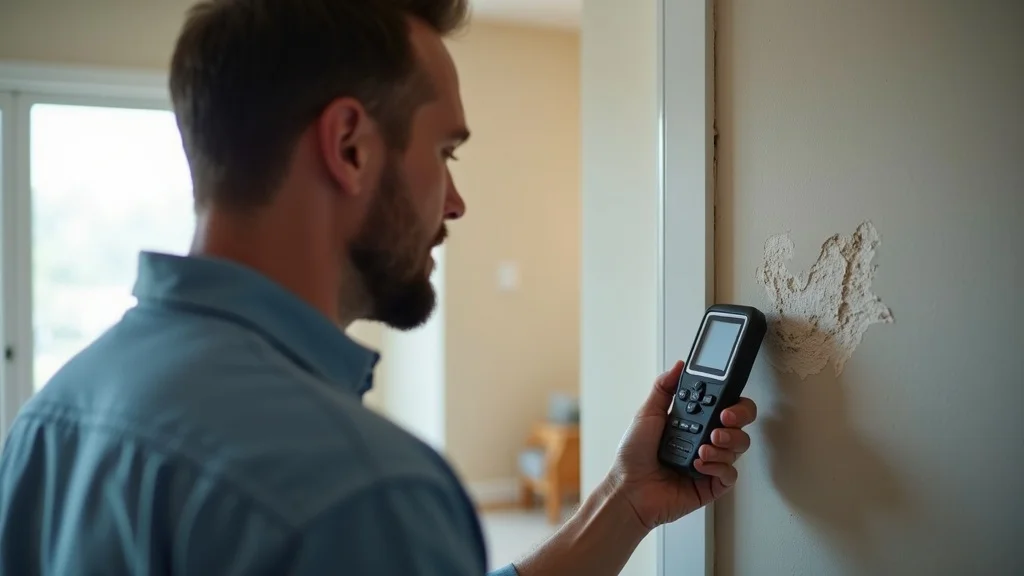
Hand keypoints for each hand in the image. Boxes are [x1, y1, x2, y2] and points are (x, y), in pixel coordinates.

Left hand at [607, 360, 757, 529]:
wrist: (628, 489)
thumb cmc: (633, 455)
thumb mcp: (646, 414)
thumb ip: (664, 388)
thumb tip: (679, 366)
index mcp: (694, 423)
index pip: (725, 406)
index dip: (732, 402)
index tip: (724, 402)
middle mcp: (705, 441)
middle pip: (739, 425)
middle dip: (738, 419)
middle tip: (722, 420)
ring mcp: (710, 463)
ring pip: (738, 447)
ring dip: (725, 443)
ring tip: (703, 447)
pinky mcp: (712, 485)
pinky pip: (730, 474)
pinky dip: (718, 467)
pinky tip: (699, 465)